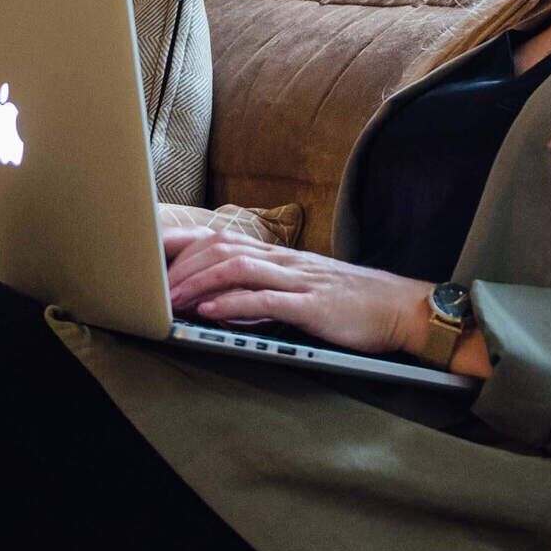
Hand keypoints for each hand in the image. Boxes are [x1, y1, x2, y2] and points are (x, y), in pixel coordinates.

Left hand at [161, 225, 433, 357]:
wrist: (401, 308)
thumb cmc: (350, 302)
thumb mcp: (299, 288)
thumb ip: (262, 290)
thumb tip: (220, 303)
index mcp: (278, 255)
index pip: (220, 237)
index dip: (182, 242)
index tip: (148, 252)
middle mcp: (283, 260)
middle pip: (220, 248)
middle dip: (181, 265)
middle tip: (149, 286)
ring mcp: (297, 280)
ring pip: (237, 268)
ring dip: (199, 283)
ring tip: (171, 299)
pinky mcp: (311, 305)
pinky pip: (265, 300)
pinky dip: (232, 304)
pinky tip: (209, 312)